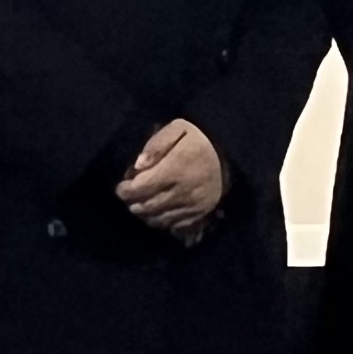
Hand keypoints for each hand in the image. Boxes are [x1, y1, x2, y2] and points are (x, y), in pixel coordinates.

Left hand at [117, 120, 227, 237]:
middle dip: (133, 203)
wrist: (232, 152)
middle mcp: (183, 190)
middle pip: (148, 205)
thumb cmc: (200, 138)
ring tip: (138, 205)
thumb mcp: (178, 129)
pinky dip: (162, 221)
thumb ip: (156, 144)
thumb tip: (138, 166)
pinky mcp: (200, 212)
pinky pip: (175, 224)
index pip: (142, 187)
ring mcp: (192, 204)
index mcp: (176, 168)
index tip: (120, 187)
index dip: (126, 190)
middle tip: (127, 197)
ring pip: (160, 218)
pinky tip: (156, 214)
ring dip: (144, 214)